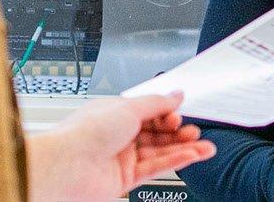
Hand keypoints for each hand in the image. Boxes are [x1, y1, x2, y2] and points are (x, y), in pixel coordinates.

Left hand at [28, 92, 215, 200]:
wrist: (68, 166)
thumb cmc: (84, 134)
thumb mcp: (128, 107)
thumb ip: (157, 103)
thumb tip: (176, 95)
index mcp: (113, 113)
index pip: (148, 111)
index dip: (166, 112)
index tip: (182, 112)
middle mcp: (117, 134)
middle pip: (155, 132)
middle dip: (177, 131)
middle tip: (195, 130)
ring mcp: (121, 157)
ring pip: (159, 151)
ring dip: (183, 148)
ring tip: (204, 146)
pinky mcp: (125, 177)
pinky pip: (156, 167)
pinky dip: (175, 160)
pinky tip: (191, 156)